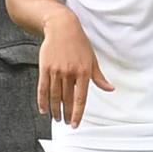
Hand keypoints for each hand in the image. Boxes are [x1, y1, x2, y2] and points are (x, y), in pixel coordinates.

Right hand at [37, 10, 113, 126]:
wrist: (62, 28)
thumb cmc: (78, 43)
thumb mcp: (92, 59)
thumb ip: (99, 77)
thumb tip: (110, 89)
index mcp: (83, 72)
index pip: (80, 99)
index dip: (77, 113)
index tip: (75, 124)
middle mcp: (69, 73)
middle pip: (66, 100)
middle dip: (66, 114)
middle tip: (66, 123)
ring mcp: (56, 71)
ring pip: (54, 96)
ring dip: (55, 110)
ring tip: (57, 118)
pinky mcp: (45, 68)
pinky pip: (42, 88)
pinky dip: (42, 101)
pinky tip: (43, 109)